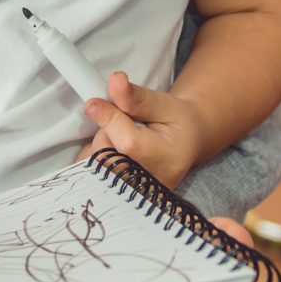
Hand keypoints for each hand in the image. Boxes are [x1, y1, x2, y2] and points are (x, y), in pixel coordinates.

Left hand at [81, 71, 207, 190]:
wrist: (185, 145)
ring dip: (103, 147)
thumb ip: (136, 97)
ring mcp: (135, 196)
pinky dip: (100, 160)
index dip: (108, 119)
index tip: (94, 102)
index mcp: (167, 159)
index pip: (128, 143)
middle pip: (108, 157)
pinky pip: (95, 176)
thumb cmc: (176, 122)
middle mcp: (150, 184)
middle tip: (122, 124)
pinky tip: (117, 153)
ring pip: (98, 166)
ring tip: (123, 140)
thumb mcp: (163, 103)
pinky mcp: (122, 199)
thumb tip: (114, 82)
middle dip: (105, 134)